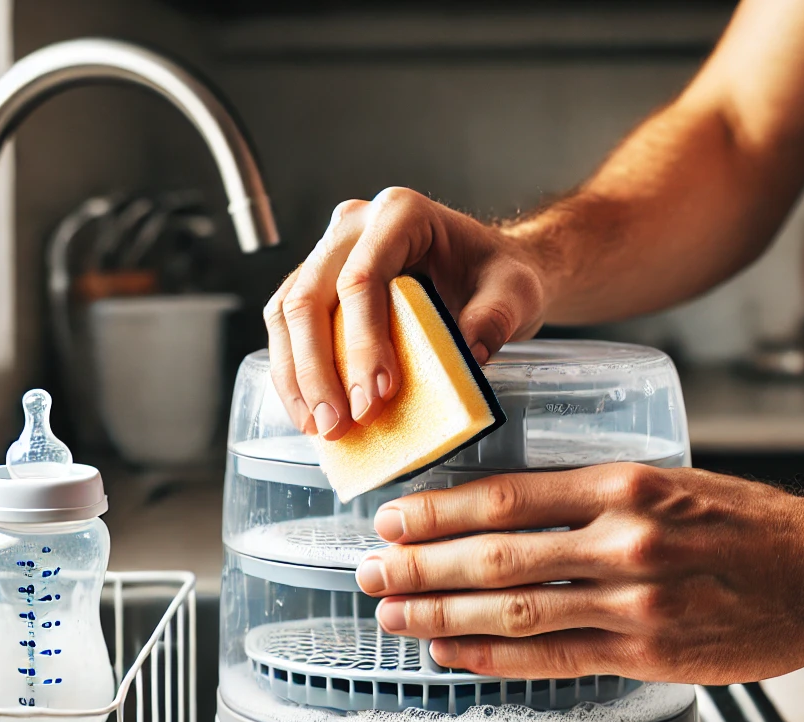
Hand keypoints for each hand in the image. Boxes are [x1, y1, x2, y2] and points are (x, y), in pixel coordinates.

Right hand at [262, 188, 552, 438]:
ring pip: (288, 312)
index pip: (363, 277)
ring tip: (320, 426)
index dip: (364, 339)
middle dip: (319, 368)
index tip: (379, 395)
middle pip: (311, 295)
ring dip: (296, 375)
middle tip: (339, 423)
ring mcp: (329, 252)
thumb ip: (497, 316)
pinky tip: (307, 411)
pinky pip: (288, 326)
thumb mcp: (516, 291)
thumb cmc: (497, 274)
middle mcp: (354, 225)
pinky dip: (292, 372)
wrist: (487, 269)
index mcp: (400, 213)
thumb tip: (469, 352)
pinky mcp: (317, 283)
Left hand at [352, 463, 803, 684]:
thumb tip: (514, 511)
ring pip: (516, 610)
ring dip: (444, 616)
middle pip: (497, 556)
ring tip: (396, 618)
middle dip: (421, 568)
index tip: (394, 519)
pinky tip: (455, 655)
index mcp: (626, 486)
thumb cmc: (751, 524)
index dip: (439, 513)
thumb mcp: (671, 479)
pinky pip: (555, 660)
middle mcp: (625, 541)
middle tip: (372, 573)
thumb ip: (598, 495)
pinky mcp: (650, 654)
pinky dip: (495, 658)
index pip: (509, 498)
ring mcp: (637, 602)